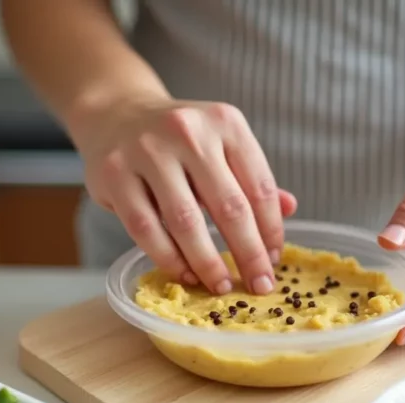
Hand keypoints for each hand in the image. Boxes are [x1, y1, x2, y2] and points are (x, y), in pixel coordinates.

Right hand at [76, 99, 296, 293]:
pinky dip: (169, 258)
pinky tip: (185, 274)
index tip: (275, 261)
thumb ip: (252, 178)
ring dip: (208, 263)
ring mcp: (147, 151)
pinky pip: (146, 229)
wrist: (115, 114)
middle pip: (229, 207)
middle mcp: (188, 131)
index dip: (272, 231)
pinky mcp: (115, 174)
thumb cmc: (179, 140)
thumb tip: (290, 208)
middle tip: (260, 286)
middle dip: (248, 254)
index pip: (259, 187)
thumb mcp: (221, 144)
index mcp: (225, 122)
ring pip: (186, 222)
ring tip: (222, 286)